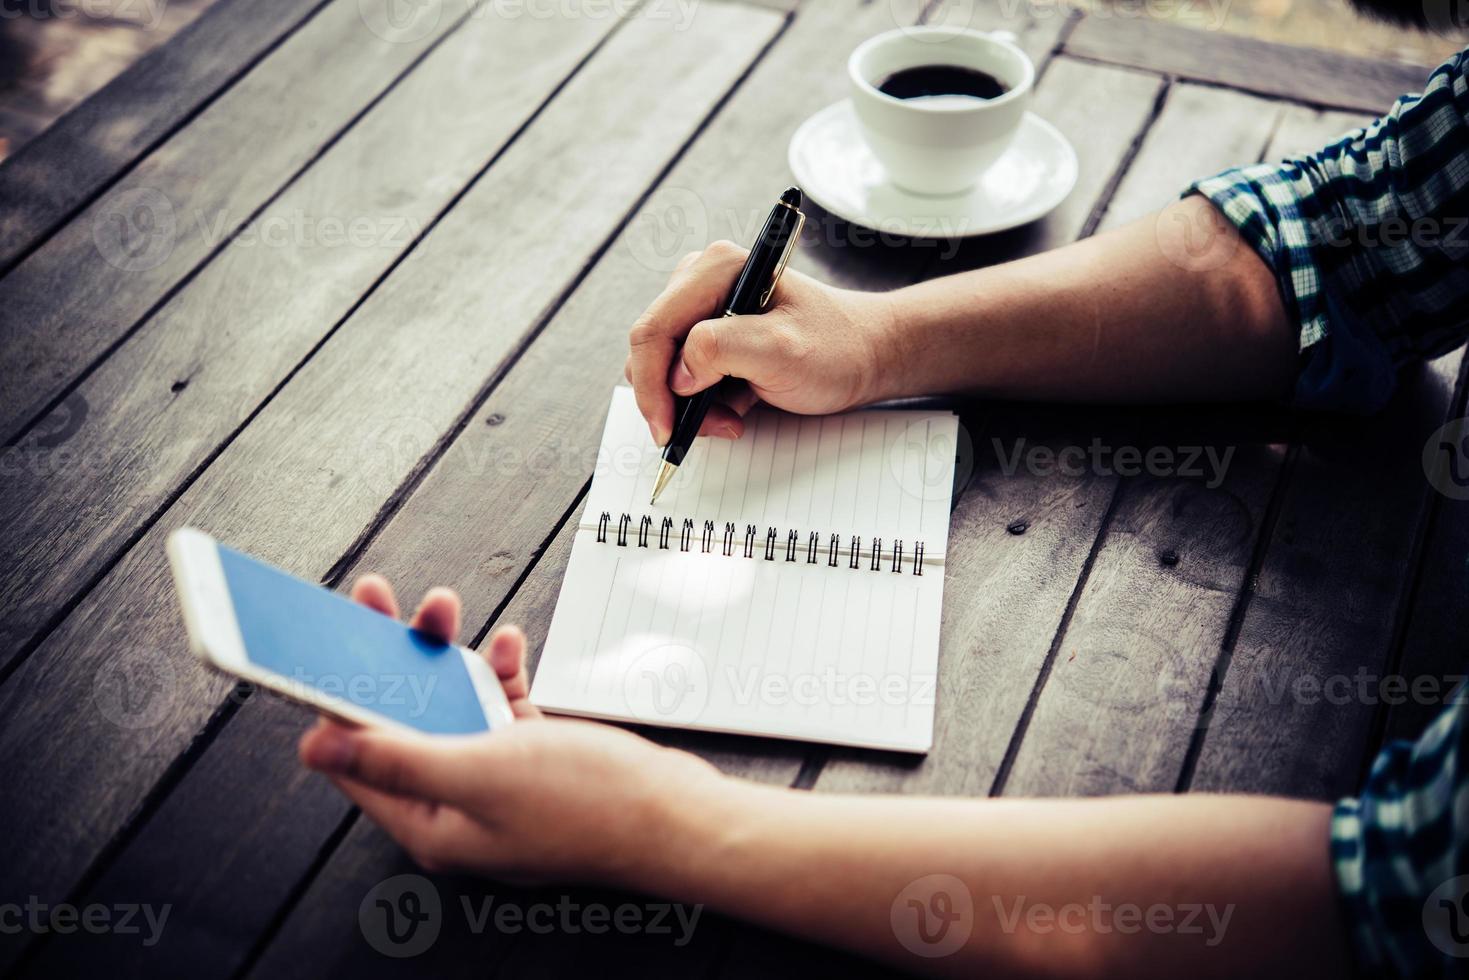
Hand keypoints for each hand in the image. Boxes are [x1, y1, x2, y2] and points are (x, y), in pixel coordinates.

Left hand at [298, 575, 724, 883]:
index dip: (339, 697)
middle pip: (404, 720)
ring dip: (448, 655)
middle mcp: (458, 803)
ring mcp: (498, 781)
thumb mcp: (480, 774)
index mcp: (431, 822)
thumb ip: (396, 760)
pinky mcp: (535, 760)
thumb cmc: (590, 807)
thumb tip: (316, 750)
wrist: (676, 814)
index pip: (360, 757)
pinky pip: (500, 707)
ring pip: (451, 705)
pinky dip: (500, 673)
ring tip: (447, 608)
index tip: (328, 641)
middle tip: (382, 601)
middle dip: (393, 657)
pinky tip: (511, 647)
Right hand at [625, 241, 896, 445]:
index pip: (653, 329)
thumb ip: (719, 350)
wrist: (868, 357)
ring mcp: (704, 308)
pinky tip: (736, 410)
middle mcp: (703, 281)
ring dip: (690, 405)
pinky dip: (702, 403)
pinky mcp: (711, 335)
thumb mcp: (781, 350)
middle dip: (673, 399)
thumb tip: (676, 373)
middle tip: (717, 427)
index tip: (668, 430)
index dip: (652, 385)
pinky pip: (682, 376)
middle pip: (652, 349)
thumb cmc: (837, 349)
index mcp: (716, 269)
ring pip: (664, 368)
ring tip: (733, 419)